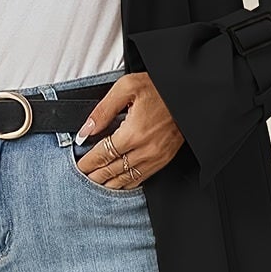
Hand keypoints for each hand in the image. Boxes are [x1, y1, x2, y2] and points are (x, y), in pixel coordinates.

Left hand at [73, 72, 183, 188]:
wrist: (190, 93)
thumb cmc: (160, 87)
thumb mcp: (126, 88)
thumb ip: (103, 111)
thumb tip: (85, 130)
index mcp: (134, 132)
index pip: (103, 154)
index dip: (89, 162)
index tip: (80, 165)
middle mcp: (145, 149)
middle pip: (113, 169)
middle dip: (96, 175)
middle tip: (83, 178)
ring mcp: (156, 157)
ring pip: (127, 178)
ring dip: (109, 183)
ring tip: (96, 183)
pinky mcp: (164, 159)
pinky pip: (142, 178)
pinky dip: (127, 183)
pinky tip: (118, 184)